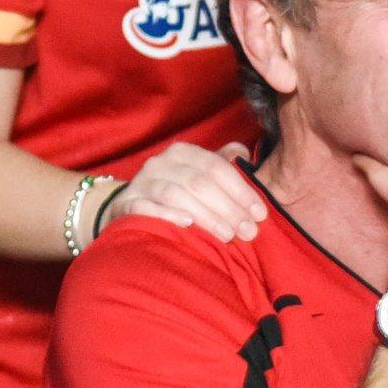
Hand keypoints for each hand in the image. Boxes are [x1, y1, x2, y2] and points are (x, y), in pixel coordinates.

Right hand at [102, 141, 265, 245]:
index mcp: (183, 152)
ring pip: (177, 195)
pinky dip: (169, 215)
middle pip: (200, 182)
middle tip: (249, 231)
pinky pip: (148, 207)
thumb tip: (244, 154)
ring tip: (227, 235)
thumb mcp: (198, 174)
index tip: (260, 214)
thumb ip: (222, 165)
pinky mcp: (126, 203)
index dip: (241, 190)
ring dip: (206, 216)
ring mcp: (142, 182)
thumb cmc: (174, 193)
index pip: (217, 168)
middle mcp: (161, 163)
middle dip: (228, 208)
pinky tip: (187, 225)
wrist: (128, 206)